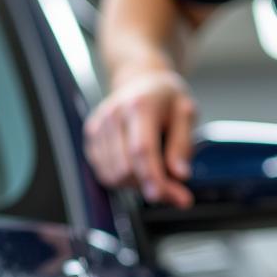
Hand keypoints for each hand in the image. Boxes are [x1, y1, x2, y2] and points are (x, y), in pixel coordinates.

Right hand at [83, 70, 195, 207]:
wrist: (140, 79)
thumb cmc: (165, 97)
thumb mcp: (185, 113)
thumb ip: (183, 145)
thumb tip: (179, 174)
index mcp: (139, 106)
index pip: (141, 150)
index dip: (153, 178)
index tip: (167, 196)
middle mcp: (113, 115)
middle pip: (125, 168)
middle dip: (149, 185)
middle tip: (173, 189)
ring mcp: (99, 126)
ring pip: (113, 175)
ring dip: (136, 185)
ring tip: (155, 174)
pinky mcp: (91, 136)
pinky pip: (104, 173)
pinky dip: (122, 180)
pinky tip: (137, 169)